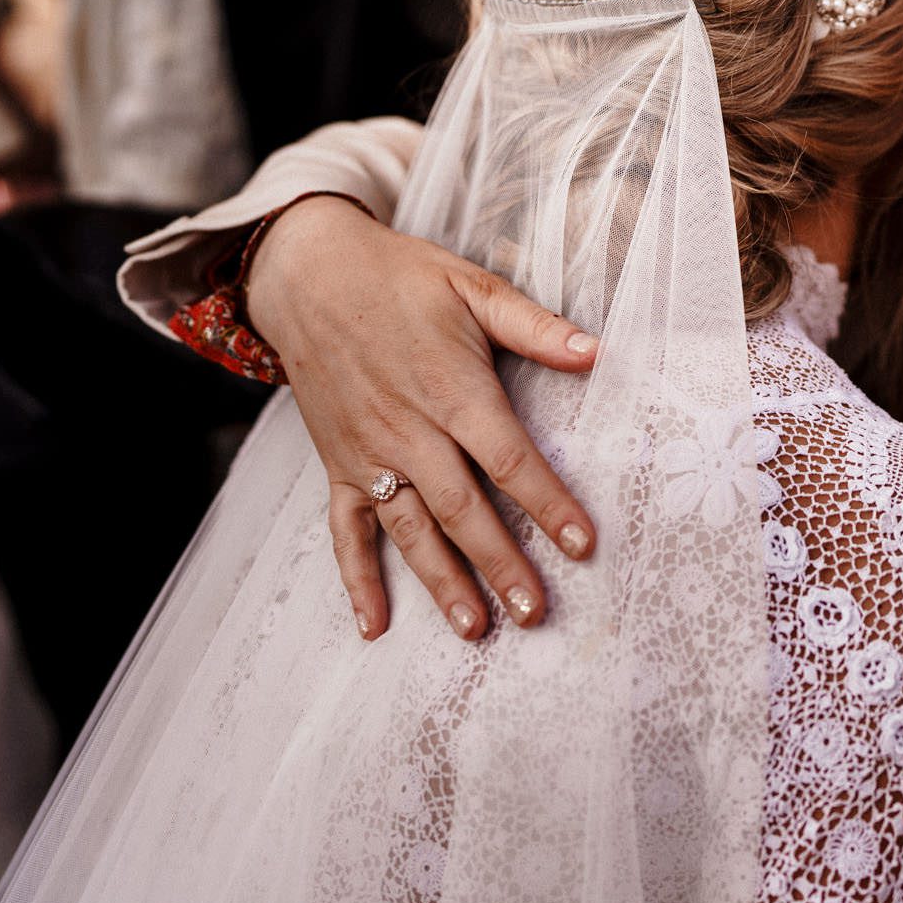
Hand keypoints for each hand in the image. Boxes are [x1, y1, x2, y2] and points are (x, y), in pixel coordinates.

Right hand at [246, 196, 598, 640]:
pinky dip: (357, 579)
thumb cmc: (400, 278)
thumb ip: (534, 326)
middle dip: (501, 563)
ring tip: (477, 629)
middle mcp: (408, 430)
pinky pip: (345, 530)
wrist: (307, 273)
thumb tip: (595, 352)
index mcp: (451, 389)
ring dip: (442, 582)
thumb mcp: (472, 286)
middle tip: (536, 611)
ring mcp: (368, 453)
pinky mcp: (336, 464)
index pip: (508, 459)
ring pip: (410, 530)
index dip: (548, 503)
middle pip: (462, 508)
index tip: (583, 545)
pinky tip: (376, 625)